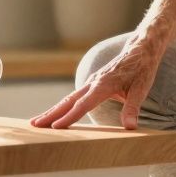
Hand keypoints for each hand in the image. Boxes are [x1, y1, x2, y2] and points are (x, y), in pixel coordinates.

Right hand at [31, 39, 162, 129]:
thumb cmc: (142, 69)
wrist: (141, 49)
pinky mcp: (92, 83)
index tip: (55, 127)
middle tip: (34, 125)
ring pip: (68, 98)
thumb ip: (133, 108)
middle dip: (51, 114)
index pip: (83, 105)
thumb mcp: (142, 89)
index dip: (69, 117)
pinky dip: (61, 106)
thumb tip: (130, 127)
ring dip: (52, 110)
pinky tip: (55, 113)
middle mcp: (94, 82)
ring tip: (36, 122)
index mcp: (104, 85)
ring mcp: (91, 82)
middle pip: (68, 101)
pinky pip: (74, 96)